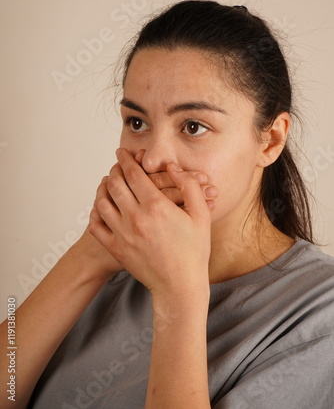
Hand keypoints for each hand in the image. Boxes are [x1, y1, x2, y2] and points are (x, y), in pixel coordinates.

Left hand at [89, 148, 212, 295]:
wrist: (180, 286)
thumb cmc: (194, 251)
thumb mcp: (201, 215)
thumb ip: (189, 187)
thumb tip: (173, 167)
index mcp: (156, 206)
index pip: (134, 174)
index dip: (127, 160)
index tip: (123, 152)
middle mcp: (135, 218)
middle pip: (115, 184)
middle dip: (115, 169)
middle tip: (117, 164)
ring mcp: (123, 234)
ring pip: (102, 202)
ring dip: (103, 188)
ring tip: (108, 182)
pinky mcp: (116, 248)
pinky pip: (96, 226)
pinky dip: (95, 212)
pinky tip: (101, 207)